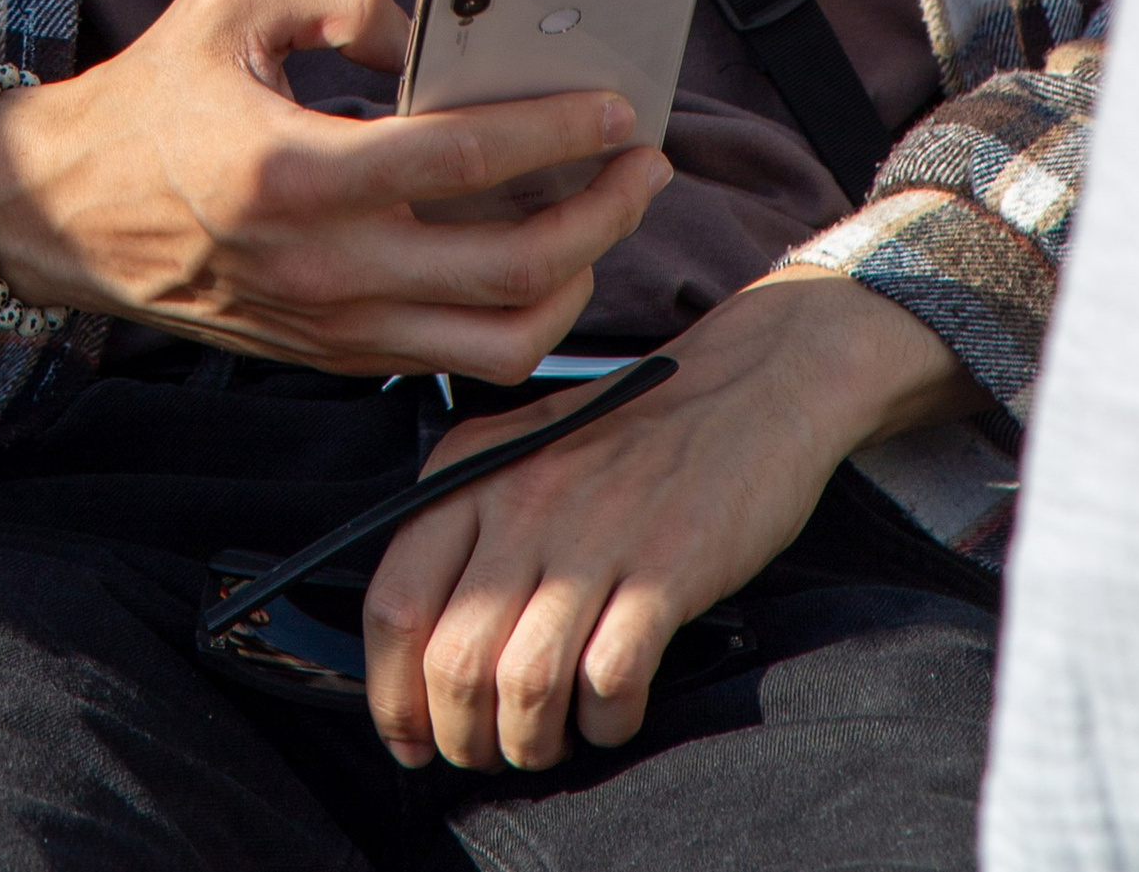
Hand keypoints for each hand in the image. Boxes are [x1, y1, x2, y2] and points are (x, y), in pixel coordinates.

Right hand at [0, 0, 669, 384]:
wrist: (64, 215)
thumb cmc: (150, 96)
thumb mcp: (231, 0)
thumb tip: (435, 32)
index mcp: (297, 169)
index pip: (465, 158)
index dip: (557, 132)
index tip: (616, 107)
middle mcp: (324, 265)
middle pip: (512, 267)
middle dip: (602, 214)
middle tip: (644, 165)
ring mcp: (331, 325)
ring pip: (499, 339)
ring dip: (576, 282)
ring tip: (602, 219)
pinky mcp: (330, 356)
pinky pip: (451, 355)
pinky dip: (514, 315)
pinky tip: (536, 255)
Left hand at [361, 268, 972, 771]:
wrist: (746, 387)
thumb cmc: (631, 434)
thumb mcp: (526, 452)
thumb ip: (471, 526)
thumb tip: (423, 651)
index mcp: (470, 469)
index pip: (394, 603)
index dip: (392, 695)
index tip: (412, 740)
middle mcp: (519, 498)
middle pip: (453, 659)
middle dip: (462, 734)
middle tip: (487, 752)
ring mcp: (593, 533)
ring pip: (524, 684)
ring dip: (530, 740)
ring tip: (547, 741)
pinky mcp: (665, 568)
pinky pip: (610, 680)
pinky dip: (605, 723)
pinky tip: (612, 714)